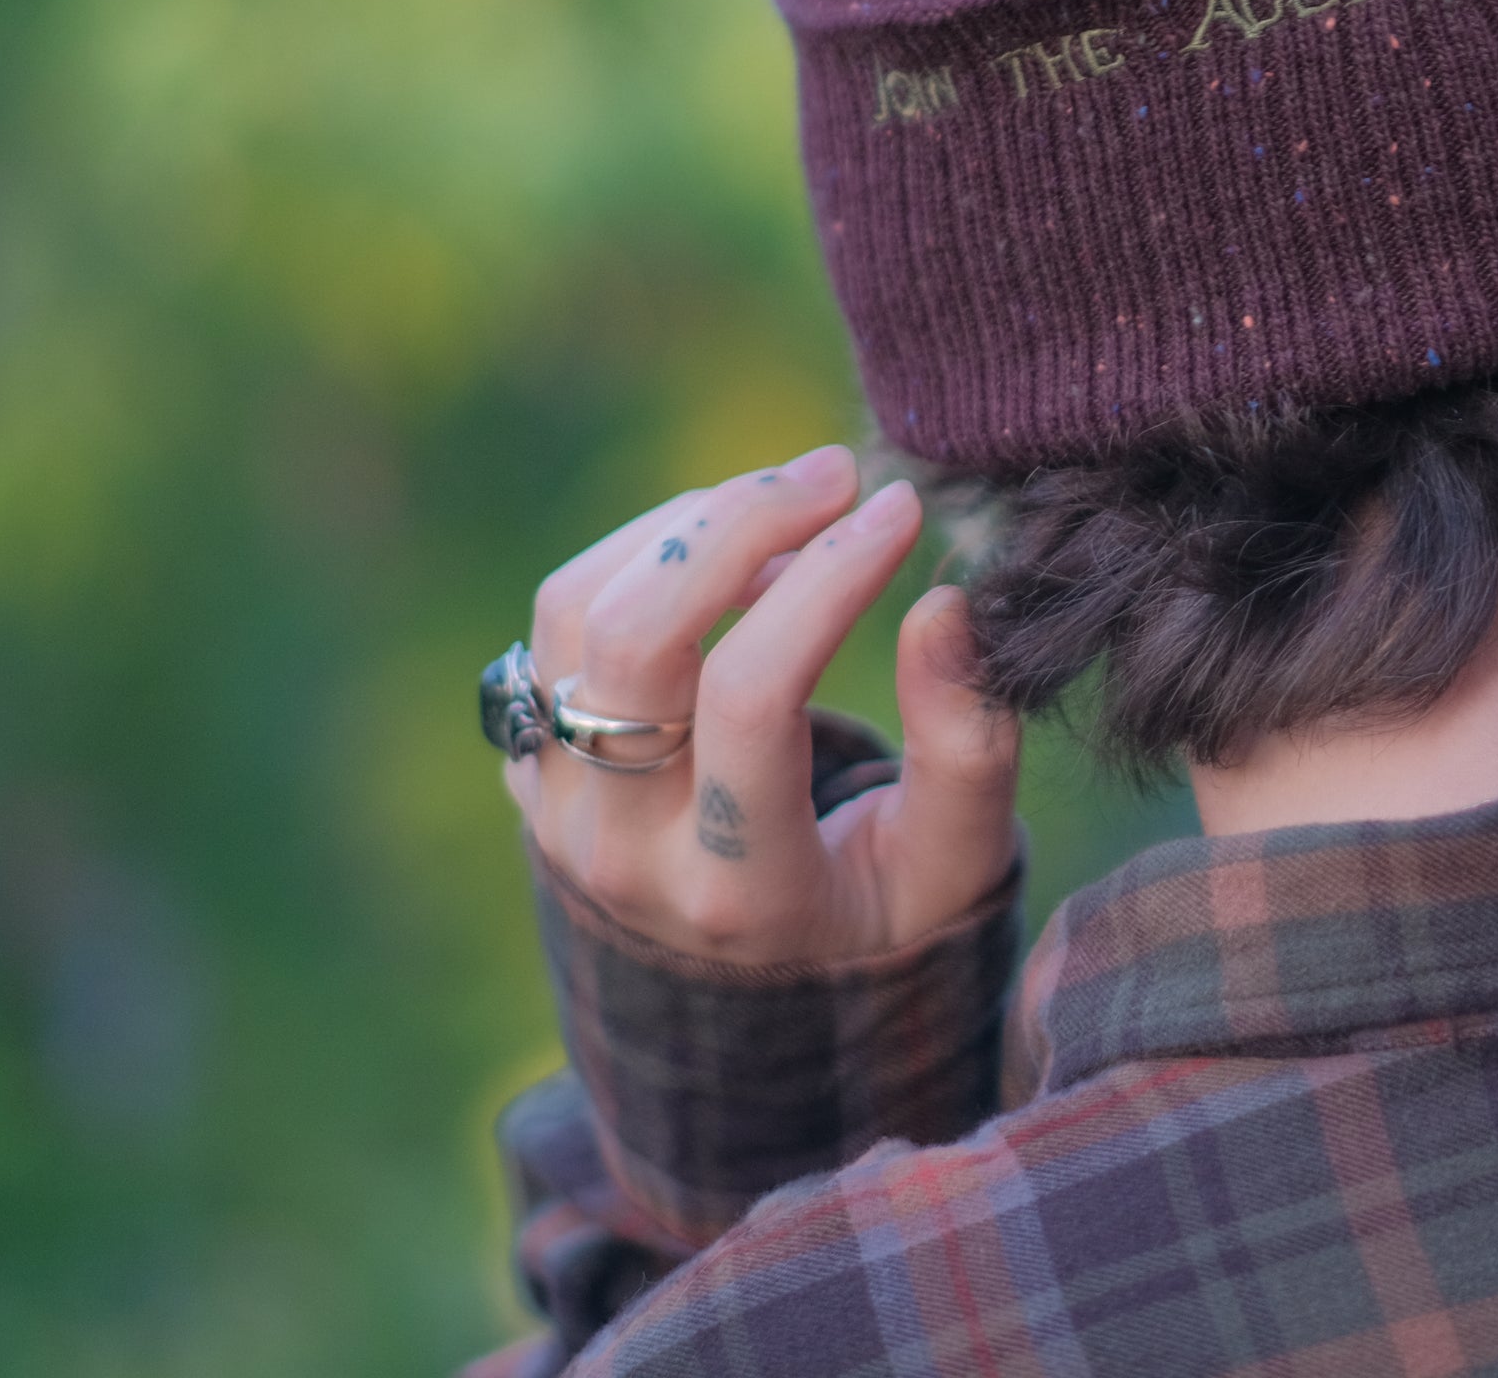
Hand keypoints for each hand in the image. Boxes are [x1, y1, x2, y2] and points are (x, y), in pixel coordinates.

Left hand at [502, 445, 1019, 965]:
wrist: (742, 1023)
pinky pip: (558, 624)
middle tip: (838, 472)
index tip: (903, 507)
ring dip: (689, 526)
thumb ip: (965, 752)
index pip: (753, 695)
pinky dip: (644, 555)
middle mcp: (624, 854)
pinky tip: (733, 553)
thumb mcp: (952, 871)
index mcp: (738, 890)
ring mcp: (557, 812)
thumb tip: (945, 605)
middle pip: (635, 638)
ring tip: (791, 507)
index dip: (829, 578)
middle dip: (741, 521)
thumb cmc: (876, 926)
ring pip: (578, 610)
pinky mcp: (532, 770)